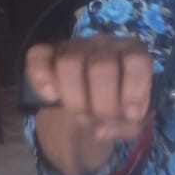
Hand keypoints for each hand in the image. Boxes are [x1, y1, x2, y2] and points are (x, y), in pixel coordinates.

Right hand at [25, 34, 152, 142]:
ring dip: (75, 99)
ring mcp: (73, 46)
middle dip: (103, 103)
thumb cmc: (116, 110)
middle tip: (102, 120)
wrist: (89, 115)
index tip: (130, 114)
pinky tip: (51, 98)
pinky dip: (41, 78)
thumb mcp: (130, 123)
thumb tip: (101, 130)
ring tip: (82, 117)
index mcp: (132, 53)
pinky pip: (37, 56)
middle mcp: (104, 44)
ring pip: (69, 62)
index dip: (134, 89)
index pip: (136, 59)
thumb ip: (127, 126)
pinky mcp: (46, 54)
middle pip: (101, 65)